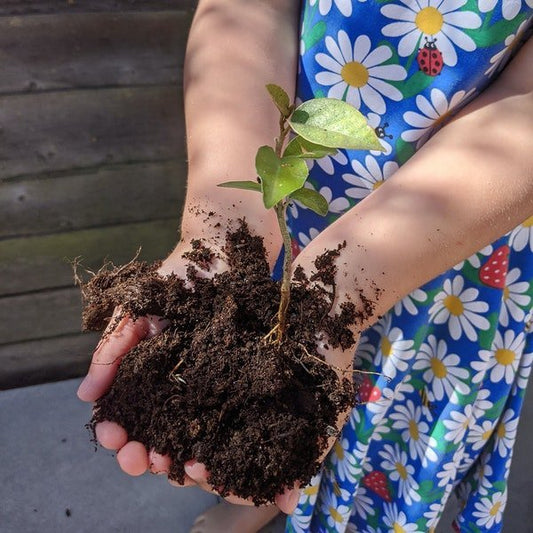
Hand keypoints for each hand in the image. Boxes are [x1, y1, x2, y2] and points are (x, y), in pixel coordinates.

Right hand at [76, 242, 224, 483]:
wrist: (224, 254)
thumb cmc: (175, 280)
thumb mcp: (133, 312)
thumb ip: (111, 350)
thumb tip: (85, 397)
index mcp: (148, 371)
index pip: (127, 411)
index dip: (116, 430)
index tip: (113, 438)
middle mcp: (176, 383)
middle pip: (155, 430)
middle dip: (141, 453)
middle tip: (139, 461)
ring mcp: (208, 383)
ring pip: (188, 433)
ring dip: (175, 456)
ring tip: (172, 466)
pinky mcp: (237, 379)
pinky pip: (226, 417)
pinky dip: (214, 442)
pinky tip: (208, 456)